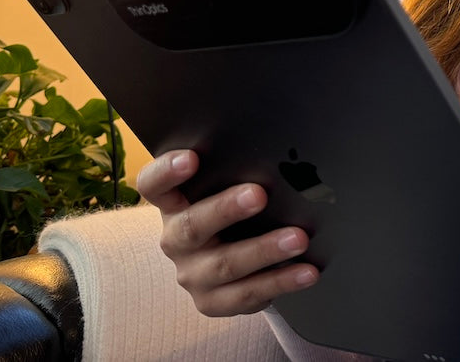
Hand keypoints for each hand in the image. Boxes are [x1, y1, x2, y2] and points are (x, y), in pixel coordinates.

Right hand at [135, 149, 318, 315]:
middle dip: (226, 209)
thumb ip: (234, 174)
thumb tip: (279, 157)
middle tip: (259, 195)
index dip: (167, 171)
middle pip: (192, 226)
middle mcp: (175, 240)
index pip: (153, 185)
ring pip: (225, 264)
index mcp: (172, 204)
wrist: (224, 263)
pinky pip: (247, 295)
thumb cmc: (228, 213)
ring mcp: (192, 275)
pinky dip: (280, 282)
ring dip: (264, 250)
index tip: (192, 158)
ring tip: (298, 239)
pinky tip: (306, 272)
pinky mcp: (211, 302)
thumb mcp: (221, 191)